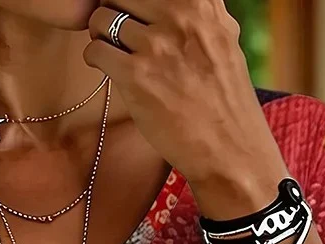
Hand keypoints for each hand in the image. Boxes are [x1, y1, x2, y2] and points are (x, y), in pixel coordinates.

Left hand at [85, 1, 288, 217]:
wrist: (229, 148)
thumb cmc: (225, 99)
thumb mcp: (224, 37)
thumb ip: (199, 13)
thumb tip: (171, 2)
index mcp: (201, 1)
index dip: (134, 1)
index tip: (134, 14)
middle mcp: (180, 15)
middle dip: (114, 11)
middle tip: (119, 35)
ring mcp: (157, 44)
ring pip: (101, 19)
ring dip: (101, 37)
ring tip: (116, 54)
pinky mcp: (137, 75)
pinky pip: (95, 51)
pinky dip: (95, 59)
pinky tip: (109, 70)